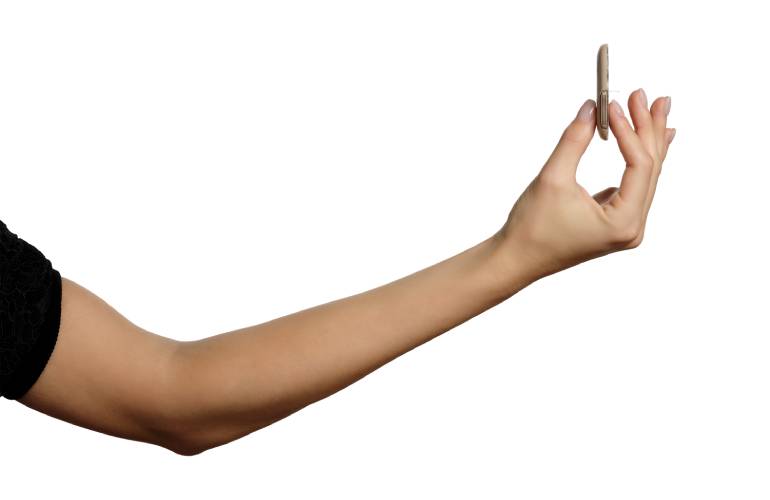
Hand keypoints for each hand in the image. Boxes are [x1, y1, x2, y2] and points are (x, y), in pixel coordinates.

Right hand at [494, 89, 674, 282]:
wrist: (515, 259)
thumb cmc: (531, 228)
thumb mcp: (552, 178)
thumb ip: (574, 140)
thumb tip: (591, 107)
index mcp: (623, 223)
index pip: (639, 167)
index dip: (629, 132)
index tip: (614, 105)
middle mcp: (632, 228)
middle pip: (650, 170)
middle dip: (648, 130)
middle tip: (650, 96)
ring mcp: (625, 227)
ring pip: (645, 177)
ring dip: (647, 142)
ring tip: (657, 110)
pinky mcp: (615, 222)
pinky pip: (635, 186)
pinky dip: (639, 161)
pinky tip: (647, 141)